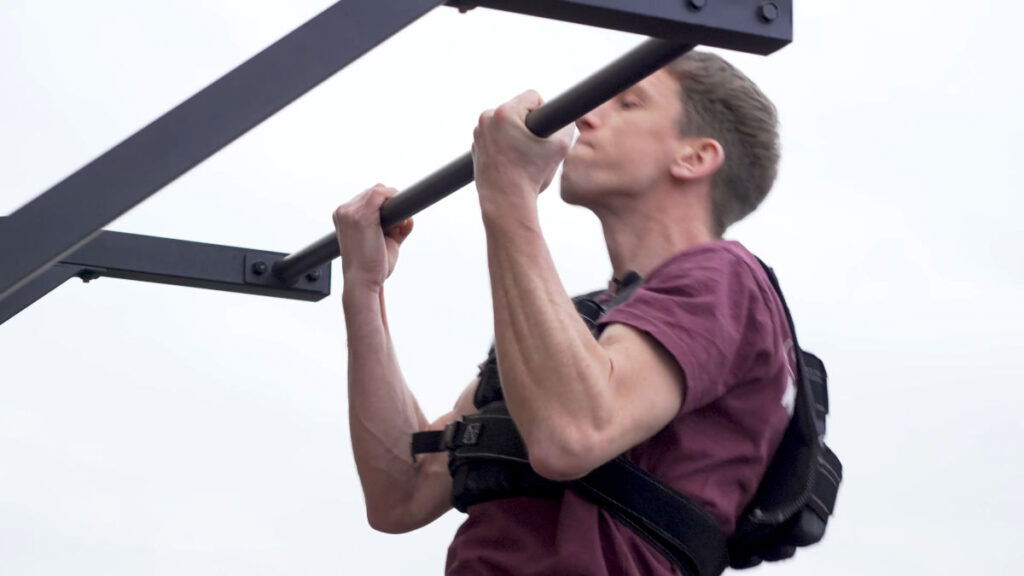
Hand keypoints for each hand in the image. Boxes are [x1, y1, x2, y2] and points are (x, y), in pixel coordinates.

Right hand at [332, 184, 413, 291]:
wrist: (363, 282)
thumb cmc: (372, 267)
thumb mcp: (386, 242)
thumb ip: (397, 229)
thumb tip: (409, 219)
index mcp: (344, 216)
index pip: (367, 198)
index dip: (384, 205)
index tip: (396, 218)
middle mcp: (344, 211)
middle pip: (374, 192)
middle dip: (390, 204)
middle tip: (398, 226)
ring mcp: (351, 212)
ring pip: (379, 191)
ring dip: (394, 203)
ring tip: (397, 225)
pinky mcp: (362, 216)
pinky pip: (381, 193)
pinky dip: (394, 198)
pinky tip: (401, 214)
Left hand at [471, 90, 574, 214]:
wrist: (506, 202)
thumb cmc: (531, 176)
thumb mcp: (560, 148)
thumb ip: (567, 125)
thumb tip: (566, 115)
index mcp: (504, 113)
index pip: (532, 97)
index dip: (544, 113)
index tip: (543, 132)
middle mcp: (487, 118)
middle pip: (517, 109)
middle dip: (528, 124)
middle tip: (532, 146)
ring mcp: (478, 133)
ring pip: (506, 123)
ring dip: (515, 133)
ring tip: (522, 155)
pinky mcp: (475, 146)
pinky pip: (495, 136)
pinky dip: (504, 144)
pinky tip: (511, 161)